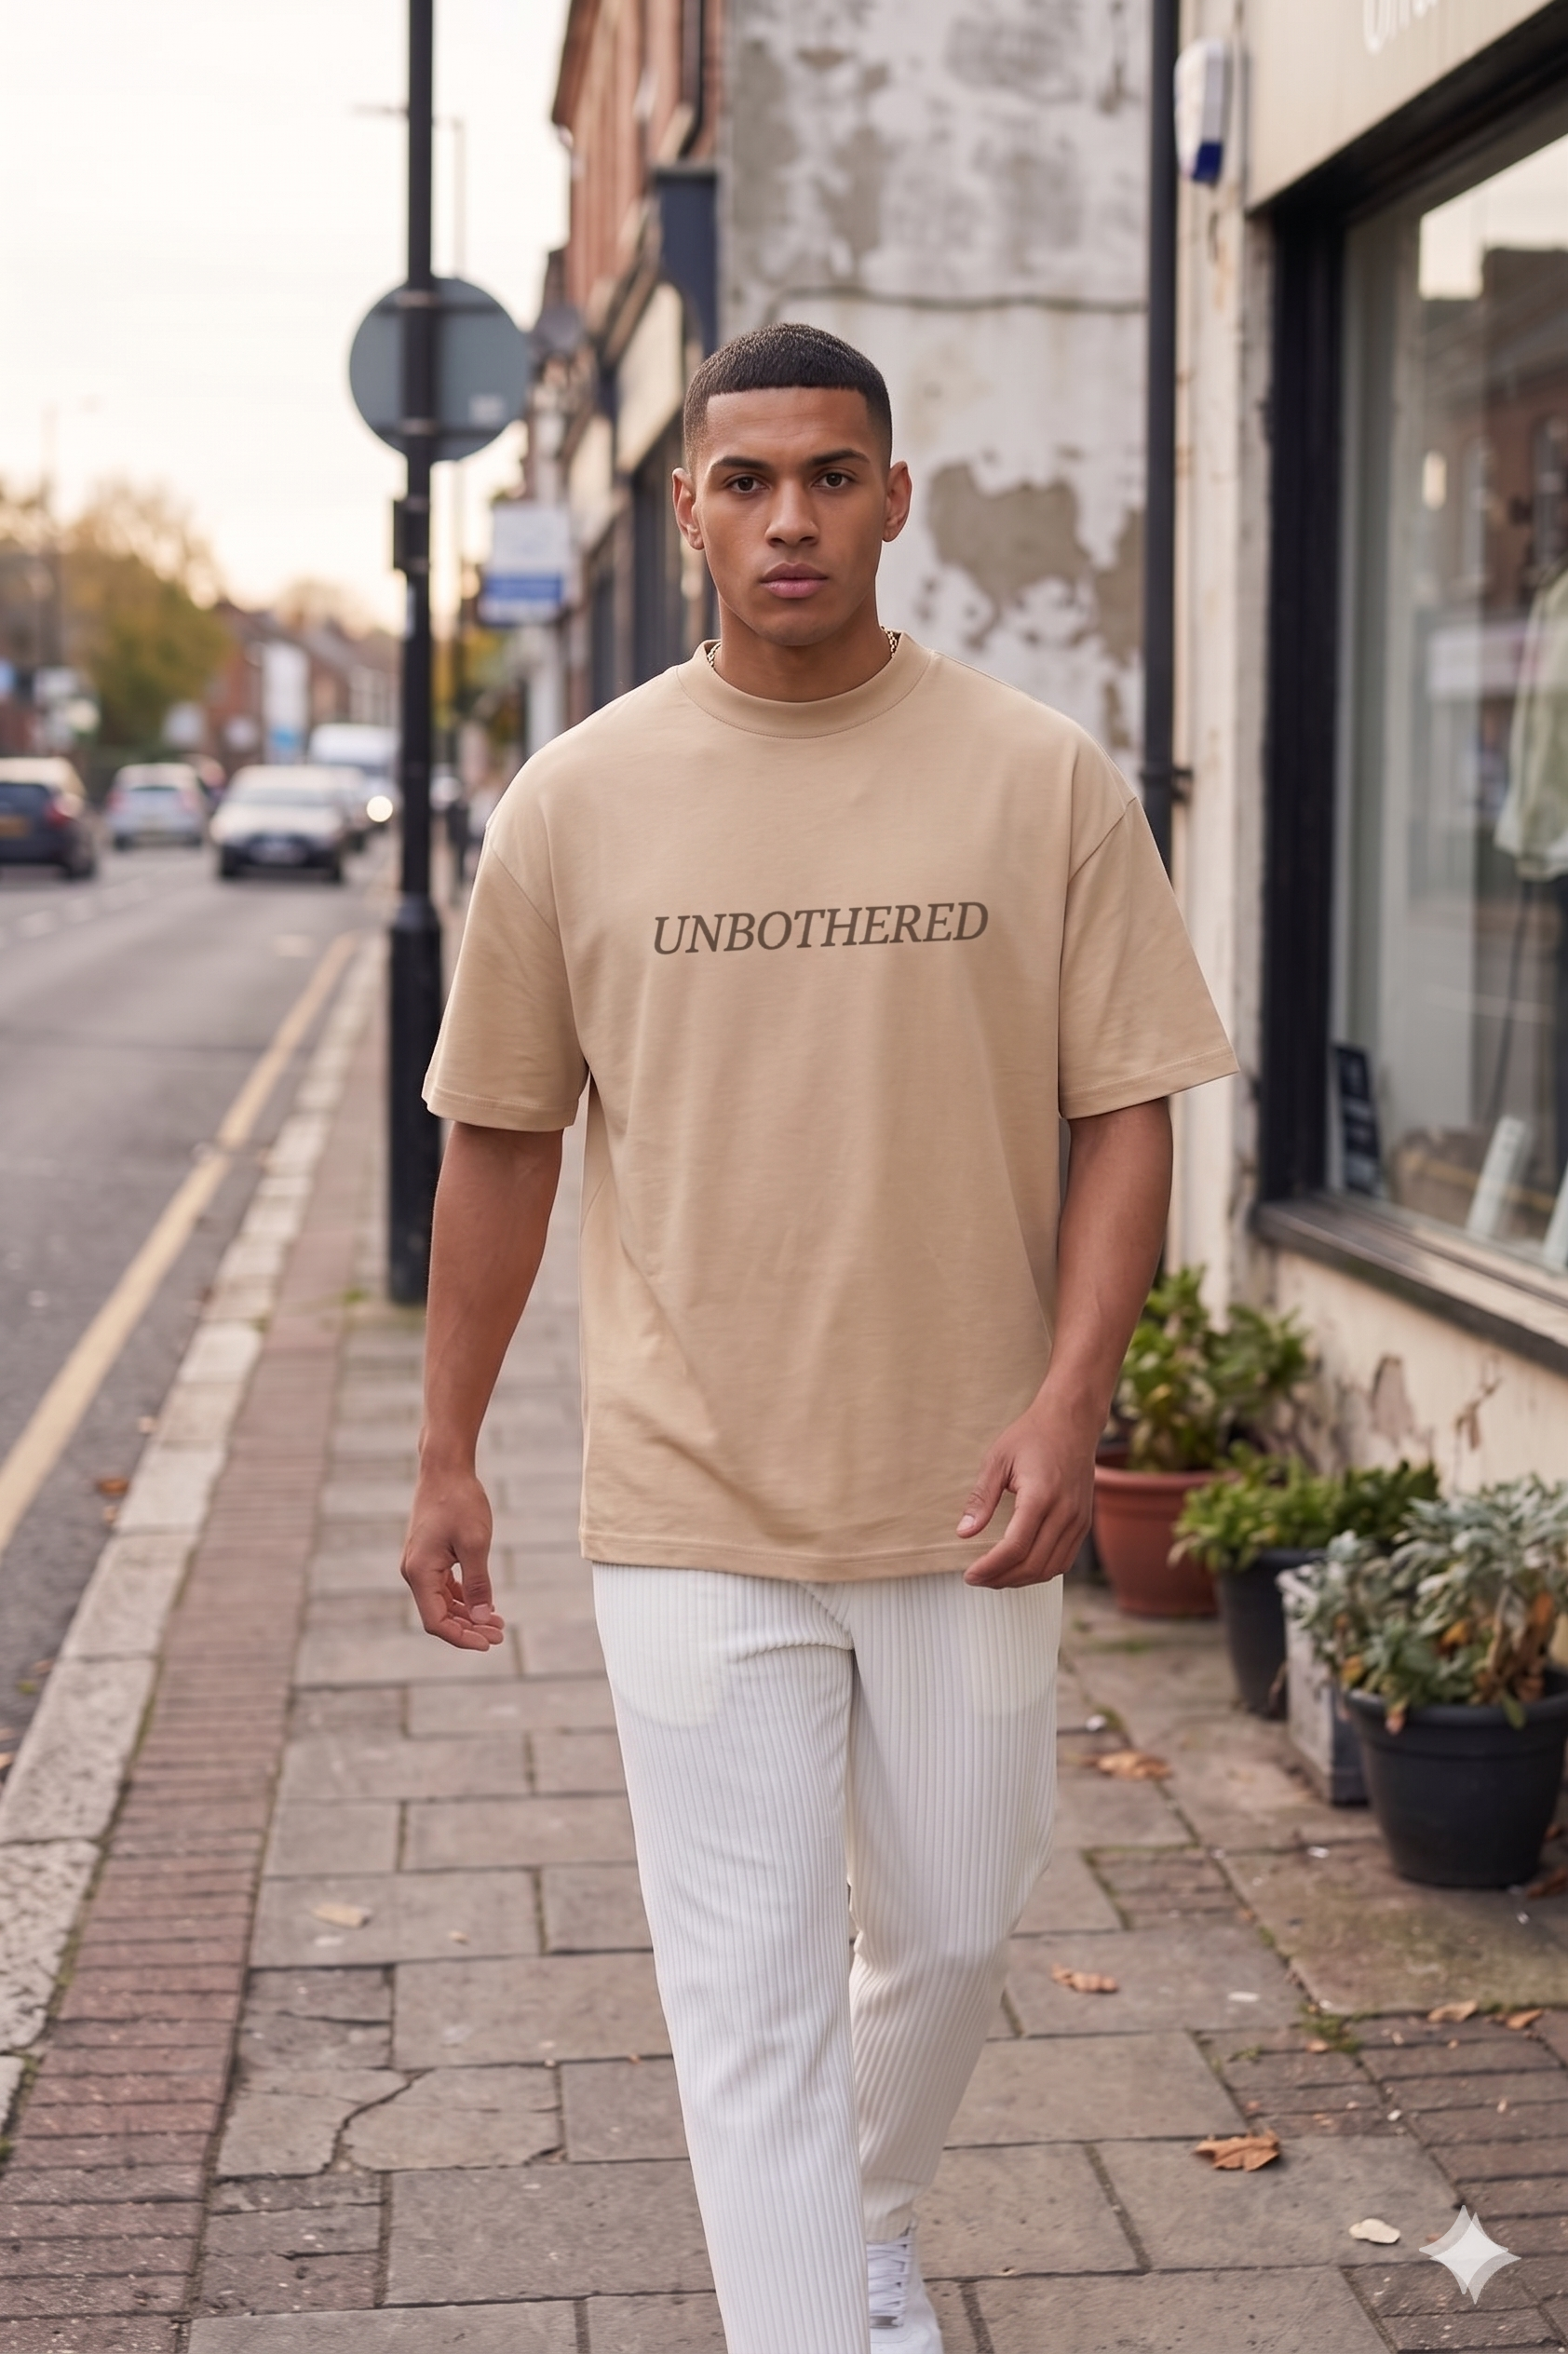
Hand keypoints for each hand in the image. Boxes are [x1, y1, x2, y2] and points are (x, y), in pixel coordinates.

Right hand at [400, 1465, 506, 1649]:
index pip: (436, 1622)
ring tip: (497, 1623)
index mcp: (419, 1572)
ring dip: (468, 1615)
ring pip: (442, 1603)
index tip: (489, 1643)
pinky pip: (444, 1587)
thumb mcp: (476, 1544)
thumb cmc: (460, 1501)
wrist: (445, 1469)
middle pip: (439, 1616)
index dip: (462, 1637)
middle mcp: (414, 1572)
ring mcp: (420, 1564)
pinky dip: (463, 1598)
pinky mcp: (429, 1556)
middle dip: (469, 1628)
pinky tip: (485, 1603)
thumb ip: (478, 1584)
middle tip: (499, 1635)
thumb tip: (483, 1619)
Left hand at [958, 1397, 1097, 1588]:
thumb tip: (964, 1533)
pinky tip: (1020, 1567)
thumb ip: (980, 1498)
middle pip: (1033, 1564)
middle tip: (977, 1579)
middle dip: (1002, 1579)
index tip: (969, 1575)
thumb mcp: (997, 1460)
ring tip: (995, 1577)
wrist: (1072, 1421)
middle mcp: (1065, 1513)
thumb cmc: (1032, 1435)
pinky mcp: (1084, 1522)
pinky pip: (1065, 1560)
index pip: (1014, 1548)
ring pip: (1051, 1568)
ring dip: (1021, 1579)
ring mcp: (1078, 1520)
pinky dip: (1041, 1571)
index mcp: (1040, 1497)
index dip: (990, 1567)